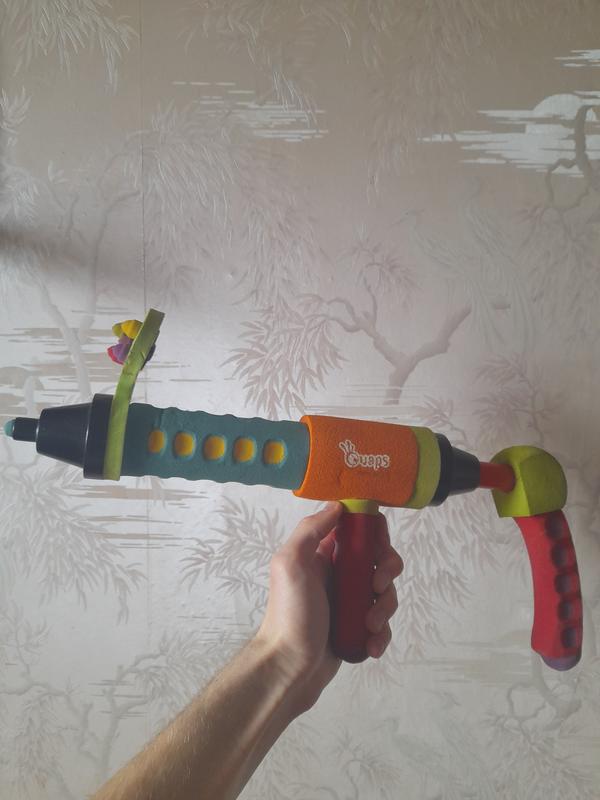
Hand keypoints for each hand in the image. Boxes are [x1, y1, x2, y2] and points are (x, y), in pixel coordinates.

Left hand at [256, 501, 403, 713]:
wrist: (289, 667)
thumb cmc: (290, 613)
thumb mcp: (291, 563)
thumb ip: (311, 530)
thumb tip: (337, 506)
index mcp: (324, 554)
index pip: (357, 529)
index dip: (374, 531)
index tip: (378, 544)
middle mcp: (339, 574)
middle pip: (380, 559)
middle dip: (387, 571)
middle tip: (376, 585)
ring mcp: (350, 602)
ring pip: (385, 593)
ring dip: (385, 607)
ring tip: (369, 624)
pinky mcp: (358, 628)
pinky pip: (383, 624)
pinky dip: (382, 634)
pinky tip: (371, 644)